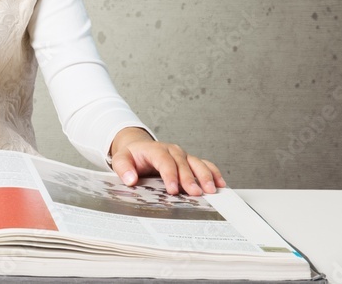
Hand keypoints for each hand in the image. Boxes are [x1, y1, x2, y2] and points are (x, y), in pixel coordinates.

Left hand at [108, 127, 225, 195]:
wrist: (138, 148)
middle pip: (183, 164)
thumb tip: (131, 180)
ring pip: (196, 163)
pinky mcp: (189, 161)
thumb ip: (124, 169)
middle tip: (195, 193)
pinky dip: (213, 173)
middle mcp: (172, 151)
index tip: (173, 190)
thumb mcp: (121, 159)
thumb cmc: (132, 156)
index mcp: (155, 149)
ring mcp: (183, 156)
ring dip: (205, 176)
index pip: (164, 161)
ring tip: (211, 190)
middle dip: (190, 179)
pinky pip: (204, 165)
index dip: (170, 175)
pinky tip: (220, 184)